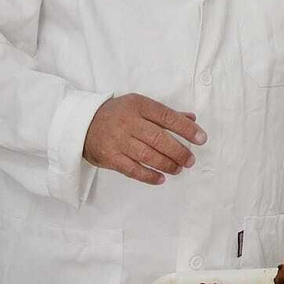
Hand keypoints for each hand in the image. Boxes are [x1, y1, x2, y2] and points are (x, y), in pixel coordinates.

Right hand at [83, 93, 205, 185]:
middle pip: (159, 138)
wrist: (82, 123)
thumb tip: (192, 120)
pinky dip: (148, 176)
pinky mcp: (110, 157)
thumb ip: (166, 114)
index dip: (186, 128)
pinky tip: (161, 178)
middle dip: (178, 151)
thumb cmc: (118, 114)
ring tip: (179, 169)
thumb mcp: (140, 106)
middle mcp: (128, 122)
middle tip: (190, 160)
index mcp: (139, 106)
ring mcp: (118, 140)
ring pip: (147, 155)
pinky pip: (132, 169)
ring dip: (167, 164)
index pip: (167, 117)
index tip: (201, 138)